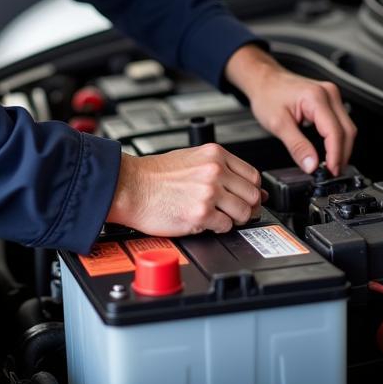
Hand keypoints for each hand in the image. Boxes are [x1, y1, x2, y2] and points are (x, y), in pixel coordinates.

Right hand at [106, 145, 263, 235]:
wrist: (130, 186)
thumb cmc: (154, 175)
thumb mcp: (191, 158)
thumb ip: (219, 168)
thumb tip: (246, 186)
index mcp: (214, 155)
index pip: (253, 175)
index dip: (252, 190)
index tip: (247, 197)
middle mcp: (215, 171)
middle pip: (253, 195)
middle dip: (247, 207)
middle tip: (235, 212)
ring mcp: (209, 192)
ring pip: (244, 213)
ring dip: (234, 219)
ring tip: (217, 217)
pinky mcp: (201, 214)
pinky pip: (225, 227)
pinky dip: (218, 228)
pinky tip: (205, 222)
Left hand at [224, 44, 355, 174]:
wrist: (264, 80)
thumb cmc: (267, 95)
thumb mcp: (278, 124)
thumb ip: (297, 146)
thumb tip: (311, 165)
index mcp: (316, 97)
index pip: (335, 132)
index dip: (335, 156)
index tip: (330, 172)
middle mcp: (329, 94)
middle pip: (347, 131)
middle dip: (341, 155)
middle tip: (331, 174)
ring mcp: (332, 96)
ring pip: (347, 128)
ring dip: (342, 149)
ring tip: (330, 166)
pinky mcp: (330, 101)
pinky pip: (341, 123)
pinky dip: (338, 140)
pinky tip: (330, 152)